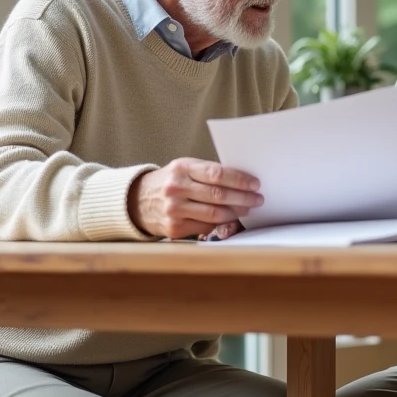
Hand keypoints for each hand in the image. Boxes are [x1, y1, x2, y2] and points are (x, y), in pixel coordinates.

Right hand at [129, 158, 262, 239]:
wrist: (139, 201)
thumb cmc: (171, 181)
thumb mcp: (184, 168)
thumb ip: (208, 172)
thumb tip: (242, 180)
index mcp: (181, 168)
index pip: (216, 174)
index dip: (239, 180)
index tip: (255, 184)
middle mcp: (176, 188)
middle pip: (218, 195)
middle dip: (243, 197)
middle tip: (257, 199)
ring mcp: (174, 210)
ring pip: (214, 213)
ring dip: (235, 212)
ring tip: (247, 209)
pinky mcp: (174, 228)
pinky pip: (205, 226)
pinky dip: (221, 223)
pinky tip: (230, 218)